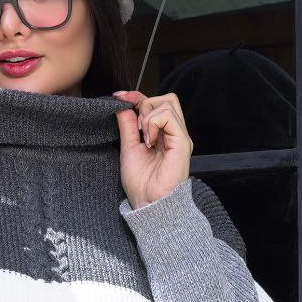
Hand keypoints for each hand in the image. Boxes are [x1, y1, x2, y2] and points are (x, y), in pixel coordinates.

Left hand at [111, 90, 192, 209]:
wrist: (148, 203)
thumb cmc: (141, 184)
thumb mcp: (129, 147)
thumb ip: (127, 125)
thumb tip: (122, 105)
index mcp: (164, 135)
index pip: (156, 103)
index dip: (137, 97)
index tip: (119, 98)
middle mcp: (175, 134)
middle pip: (167, 98)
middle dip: (145, 104)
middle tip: (136, 127)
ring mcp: (180, 137)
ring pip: (168, 103)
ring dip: (148, 117)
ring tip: (143, 138)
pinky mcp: (182, 142)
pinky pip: (169, 116)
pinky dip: (154, 123)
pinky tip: (149, 141)